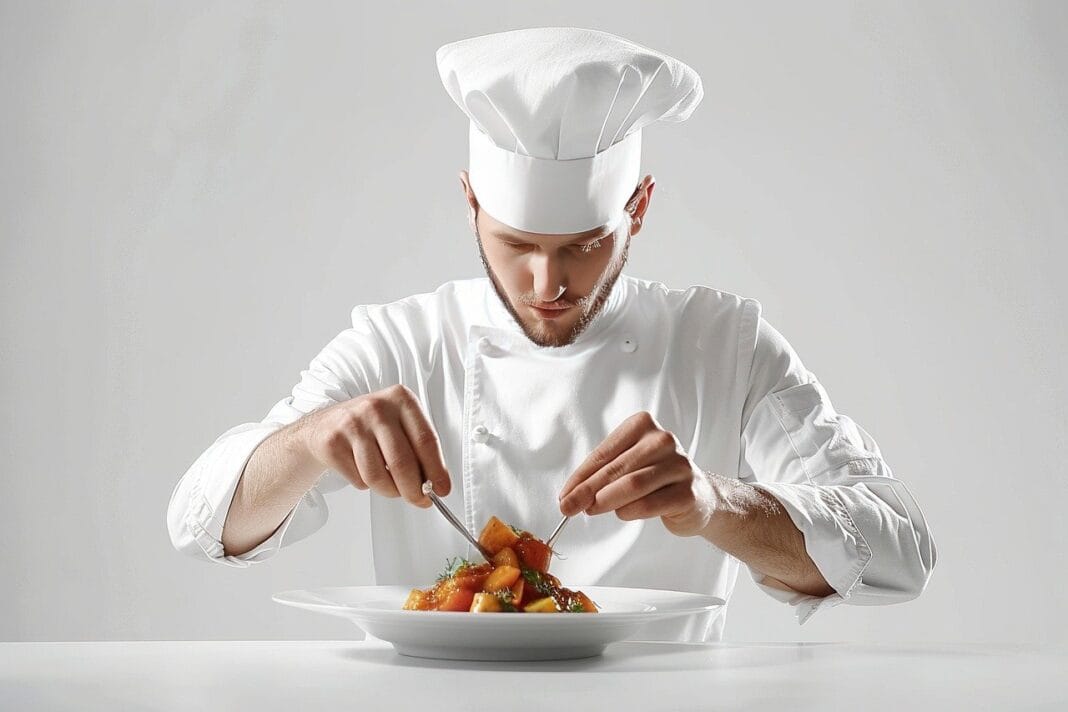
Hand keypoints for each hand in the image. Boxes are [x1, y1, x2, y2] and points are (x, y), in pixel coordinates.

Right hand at [295, 384, 449, 507]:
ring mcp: (352, 424)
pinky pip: (359, 479)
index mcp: (401, 399)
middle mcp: (377, 408)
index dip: (436, 470)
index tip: (442, 490)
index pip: (426, 441)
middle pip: (402, 462)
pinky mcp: (333, 442)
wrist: (326, 424)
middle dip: (414, 490)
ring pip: (378, 476)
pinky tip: (365, 470)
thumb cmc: (372, 426)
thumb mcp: (400, 425)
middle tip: (420, 501)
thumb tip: (435, 484)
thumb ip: (419, 450)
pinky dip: (367, 484)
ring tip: (391, 486)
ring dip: (389, 491)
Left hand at [557, 411, 715, 536]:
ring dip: (606, 501)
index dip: (580, 476)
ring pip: (632, 484)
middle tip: (569, 507)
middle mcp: (663, 441)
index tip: (565, 494)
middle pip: (616, 469)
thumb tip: (571, 495)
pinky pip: (650, 503)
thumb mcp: (629, 465)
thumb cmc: (656, 478)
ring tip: (592, 510)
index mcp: (643, 425)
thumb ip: (603, 474)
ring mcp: (679, 465)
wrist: (698, 496)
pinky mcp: (687, 492)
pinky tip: (623, 513)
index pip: (604, 452)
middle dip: (587, 491)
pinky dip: (630, 511)